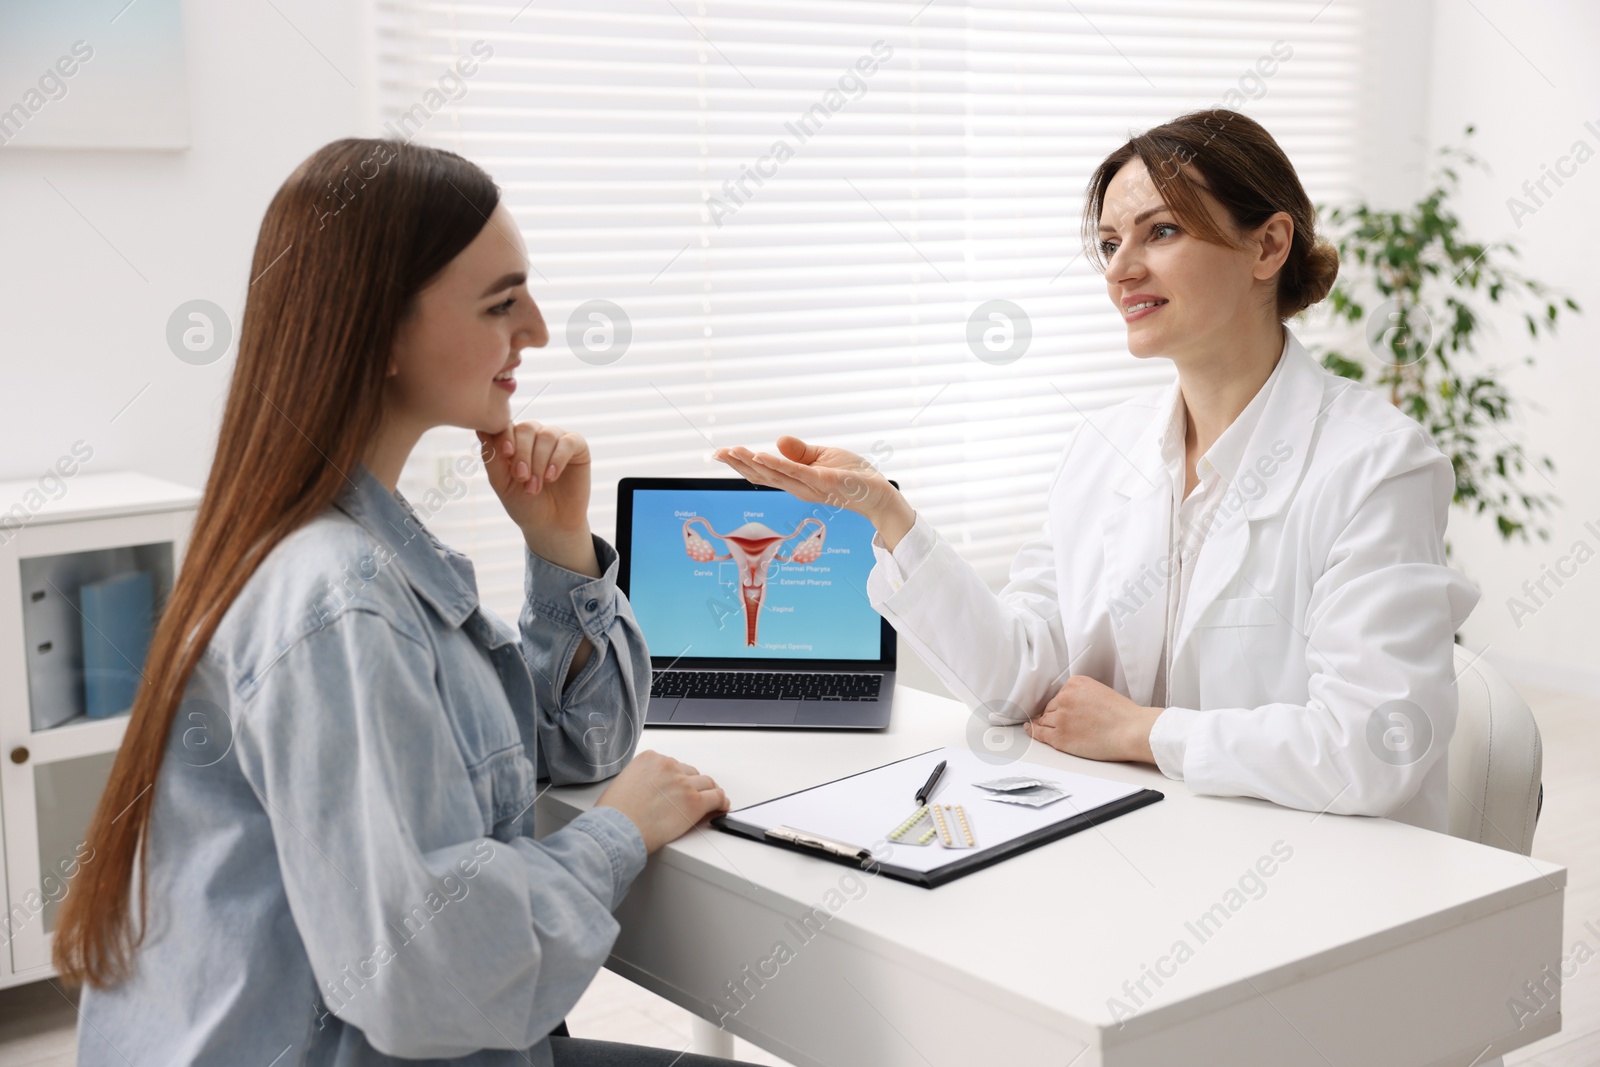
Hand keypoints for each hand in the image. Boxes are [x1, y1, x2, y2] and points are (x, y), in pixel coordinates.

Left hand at [477, 421, 596, 571]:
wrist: (550, 525)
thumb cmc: (524, 504)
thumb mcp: (502, 483)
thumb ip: (491, 457)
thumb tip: (480, 429)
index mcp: (515, 440)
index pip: (508, 425)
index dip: (506, 436)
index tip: (506, 454)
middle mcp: (536, 436)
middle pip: (527, 428)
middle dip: (523, 454)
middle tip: (522, 478)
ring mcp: (558, 440)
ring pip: (547, 436)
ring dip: (539, 462)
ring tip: (535, 486)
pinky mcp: (578, 447)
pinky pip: (568, 442)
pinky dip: (558, 458)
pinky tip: (552, 476)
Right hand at [596, 751, 728, 853]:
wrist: (617, 830)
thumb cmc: (614, 814)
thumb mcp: (623, 783)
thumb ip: (640, 780)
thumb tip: (648, 790)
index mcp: (649, 758)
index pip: (672, 765)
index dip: (677, 778)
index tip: (679, 786)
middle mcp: (668, 766)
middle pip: (690, 772)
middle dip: (691, 784)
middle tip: (692, 797)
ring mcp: (683, 783)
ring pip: (706, 783)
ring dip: (708, 792)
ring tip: (711, 801)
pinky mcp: (694, 802)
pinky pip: (716, 797)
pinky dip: (721, 801)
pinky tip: (722, 806)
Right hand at [714, 436, 913, 545]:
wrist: (877, 492)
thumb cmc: (852, 475)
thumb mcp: (822, 458)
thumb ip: (799, 452)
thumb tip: (776, 440)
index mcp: (796, 482)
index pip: (763, 473)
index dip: (741, 465)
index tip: (721, 454)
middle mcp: (797, 488)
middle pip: (762, 476)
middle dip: (737, 464)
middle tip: (715, 453)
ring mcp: (809, 487)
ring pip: (774, 474)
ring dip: (750, 462)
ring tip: (731, 452)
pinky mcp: (823, 482)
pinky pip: (796, 472)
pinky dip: (777, 464)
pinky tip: (761, 455)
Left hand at [1025, 676, 1161, 763]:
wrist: (1131, 731)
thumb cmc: (1124, 716)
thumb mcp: (1101, 692)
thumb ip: (1082, 696)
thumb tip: (1072, 707)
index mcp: (1075, 683)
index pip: (1060, 694)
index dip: (1062, 704)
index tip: (1064, 710)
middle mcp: (1064, 697)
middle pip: (1051, 707)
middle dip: (1055, 714)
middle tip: (1064, 723)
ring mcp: (1060, 717)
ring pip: (1045, 720)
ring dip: (1044, 723)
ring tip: (1040, 726)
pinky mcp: (1059, 736)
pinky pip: (1040, 733)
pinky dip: (1033, 731)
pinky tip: (1030, 729)